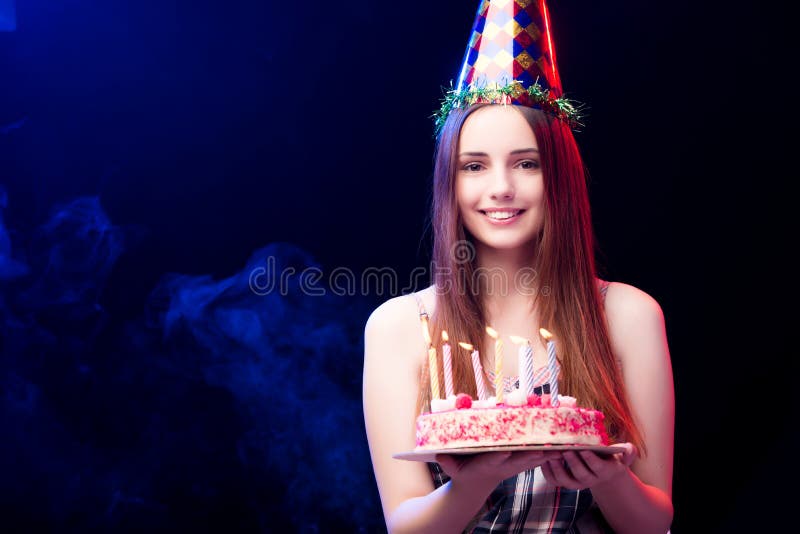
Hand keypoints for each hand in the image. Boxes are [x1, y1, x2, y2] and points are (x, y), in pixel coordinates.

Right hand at [436, 450, 560, 488]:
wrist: (475, 485)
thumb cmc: (462, 473)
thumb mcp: (453, 470)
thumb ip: (447, 463)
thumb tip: (438, 456)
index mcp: (487, 465)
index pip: (496, 459)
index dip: (501, 455)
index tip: (507, 450)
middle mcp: (504, 465)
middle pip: (521, 459)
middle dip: (533, 453)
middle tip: (546, 447)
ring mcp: (513, 465)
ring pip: (533, 458)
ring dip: (546, 452)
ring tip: (562, 445)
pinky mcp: (520, 463)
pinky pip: (536, 457)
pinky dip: (548, 452)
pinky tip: (563, 445)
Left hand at [541, 443, 636, 489]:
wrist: (602, 470)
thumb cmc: (611, 457)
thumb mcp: (622, 454)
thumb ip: (628, 452)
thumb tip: (630, 449)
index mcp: (605, 472)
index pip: (598, 468)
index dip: (590, 459)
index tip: (583, 449)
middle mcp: (591, 480)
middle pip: (581, 474)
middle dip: (573, 462)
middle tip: (565, 449)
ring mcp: (577, 483)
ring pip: (565, 481)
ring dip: (557, 469)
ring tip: (551, 455)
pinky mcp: (565, 482)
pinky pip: (555, 481)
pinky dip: (547, 471)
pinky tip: (543, 459)